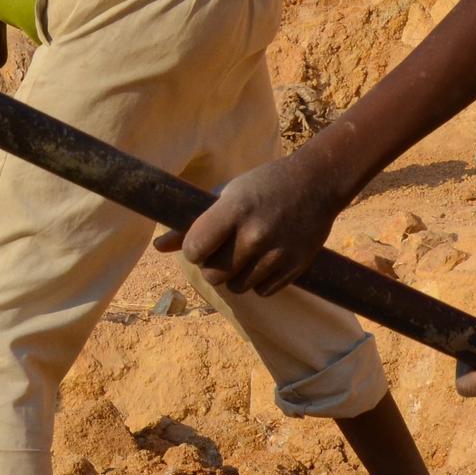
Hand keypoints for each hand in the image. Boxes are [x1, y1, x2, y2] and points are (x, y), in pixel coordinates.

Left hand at [154, 140, 355, 295]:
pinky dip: (258, 281)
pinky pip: (261, 292)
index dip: (193, 249)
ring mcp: (276, 254)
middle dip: (212, 266)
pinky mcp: (294, 268)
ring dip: (235, 275)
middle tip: (223, 249)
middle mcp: (255, 235)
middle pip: (213, 276)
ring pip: (236, 287)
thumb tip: (158, 247)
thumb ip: (193, 223)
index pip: (194, 250)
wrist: (317, 183)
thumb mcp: (227, 194)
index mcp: (234, 210)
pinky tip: (264, 259)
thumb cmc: (264, 185)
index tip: (201, 242)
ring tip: (246, 252)